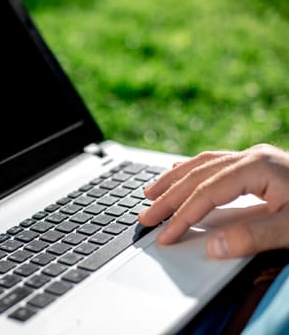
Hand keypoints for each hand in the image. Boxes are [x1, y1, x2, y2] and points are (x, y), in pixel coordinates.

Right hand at [138, 143, 288, 258]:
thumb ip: (253, 238)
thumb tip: (212, 247)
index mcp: (258, 166)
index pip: (207, 192)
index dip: (182, 215)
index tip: (165, 235)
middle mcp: (252, 156)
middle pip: (197, 176)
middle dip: (168, 198)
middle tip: (145, 217)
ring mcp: (254, 158)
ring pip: (202, 165)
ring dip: (173, 180)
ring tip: (150, 193)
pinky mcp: (258, 165)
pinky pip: (214, 164)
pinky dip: (191, 172)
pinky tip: (179, 173)